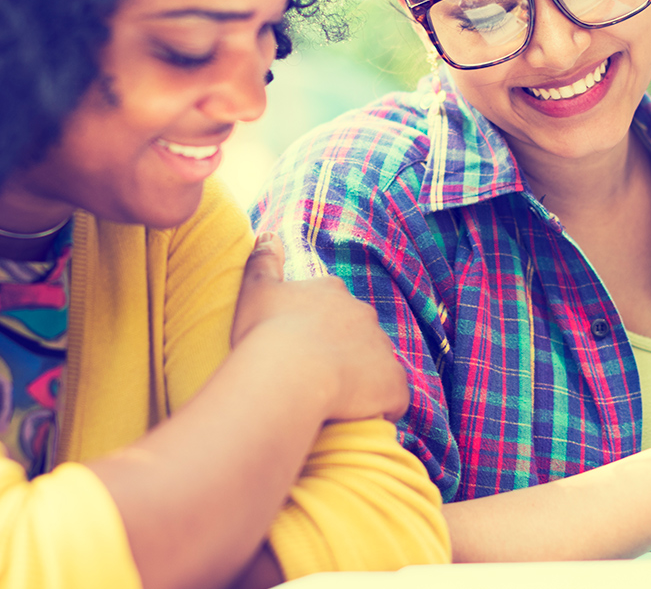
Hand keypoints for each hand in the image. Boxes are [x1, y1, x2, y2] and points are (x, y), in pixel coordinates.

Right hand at [229, 233, 407, 421]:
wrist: (288, 375)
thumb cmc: (265, 334)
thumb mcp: (255, 290)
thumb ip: (263, 259)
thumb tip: (268, 234)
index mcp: (332, 291)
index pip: (333, 307)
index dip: (319, 329)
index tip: (301, 348)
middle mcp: (364, 313)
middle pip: (358, 334)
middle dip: (344, 352)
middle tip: (315, 377)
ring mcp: (383, 348)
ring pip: (377, 365)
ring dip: (362, 380)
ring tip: (334, 402)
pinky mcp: (394, 383)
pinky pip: (394, 398)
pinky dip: (381, 407)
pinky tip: (358, 417)